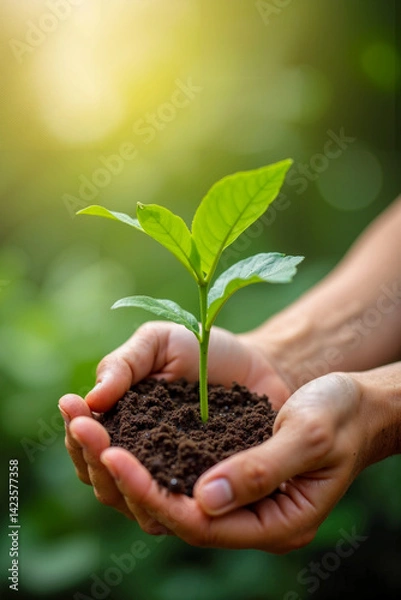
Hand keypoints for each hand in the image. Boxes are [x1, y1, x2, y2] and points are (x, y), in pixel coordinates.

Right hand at [59, 321, 289, 525]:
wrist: (258, 362)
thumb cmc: (202, 350)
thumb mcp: (158, 343)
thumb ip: (124, 364)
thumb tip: (91, 399)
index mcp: (122, 427)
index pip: (86, 444)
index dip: (76, 428)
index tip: (72, 407)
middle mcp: (143, 462)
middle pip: (104, 480)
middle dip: (90, 454)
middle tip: (87, 430)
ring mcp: (176, 481)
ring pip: (136, 505)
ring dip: (119, 484)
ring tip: (113, 455)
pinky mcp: (209, 492)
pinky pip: (184, 510)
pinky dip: (167, 501)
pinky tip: (164, 480)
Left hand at [96, 365, 400, 550]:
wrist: (350, 402)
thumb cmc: (339, 415)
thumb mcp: (308, 435)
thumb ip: (260, 470)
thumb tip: (202, 499)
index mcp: (274, 523)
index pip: (196, 522)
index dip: (150, 491)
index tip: (113, 454)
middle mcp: (246, 518)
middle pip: (168, 511)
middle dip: (119, 473)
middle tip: (81, 426)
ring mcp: (231, 496)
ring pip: (161, 491)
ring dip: (118, 459)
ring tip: (80, 419)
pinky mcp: (220, 470)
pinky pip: (171, 469)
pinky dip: (139, 447)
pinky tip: (111, 421)